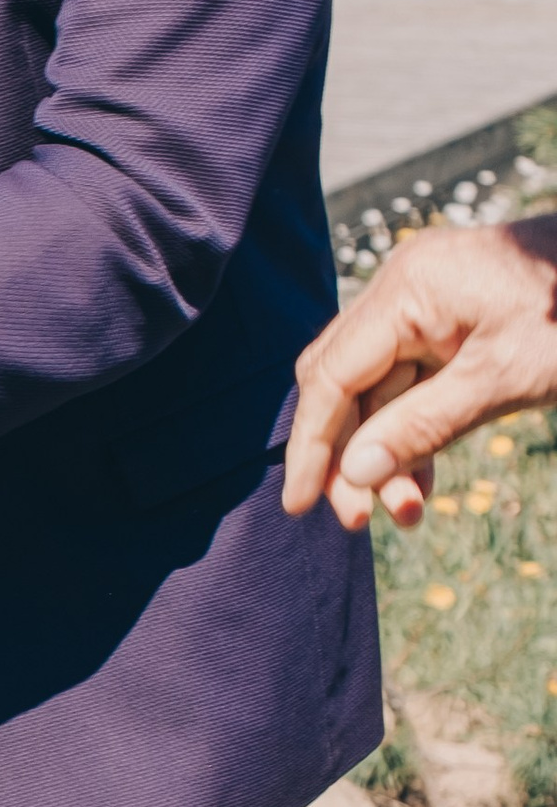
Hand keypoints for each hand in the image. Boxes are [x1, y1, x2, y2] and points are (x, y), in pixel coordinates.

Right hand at [283, 219, 556, 529]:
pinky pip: (411, 379)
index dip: (313, 445)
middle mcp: (404, 287)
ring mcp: (425, 300)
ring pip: (377, 388)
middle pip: (343, 381)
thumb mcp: (505, 380)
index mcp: (409, 289)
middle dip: (348, 454)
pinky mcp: (449, 317)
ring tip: (410, 510)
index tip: (301, 505)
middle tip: (360, 520)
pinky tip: (423, 477)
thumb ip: (422, 427)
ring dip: (386, 450)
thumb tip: (354, 475)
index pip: (333, 375)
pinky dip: (413, 427)